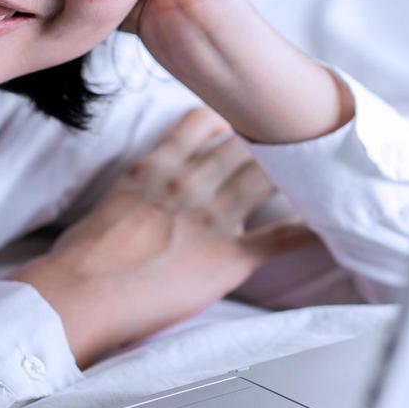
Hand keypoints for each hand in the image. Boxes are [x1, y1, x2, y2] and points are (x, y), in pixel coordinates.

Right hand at [8, 107, 316, 366]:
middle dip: (268, 140)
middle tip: (294, 134)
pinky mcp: (227, 256)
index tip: (247, 113)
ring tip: (316, 164)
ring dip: (291, 172)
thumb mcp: (107, 204)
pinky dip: (308, 229)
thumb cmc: (78, 260)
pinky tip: (332, 219)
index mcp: (155, 168)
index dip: (230, 117)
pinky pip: (278, 239)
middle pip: (242, 147)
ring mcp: (211, 218)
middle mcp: (188, 183)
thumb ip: (138, 189)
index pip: (203, 124)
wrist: (76, 294)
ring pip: (263, 178)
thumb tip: (147, 194)